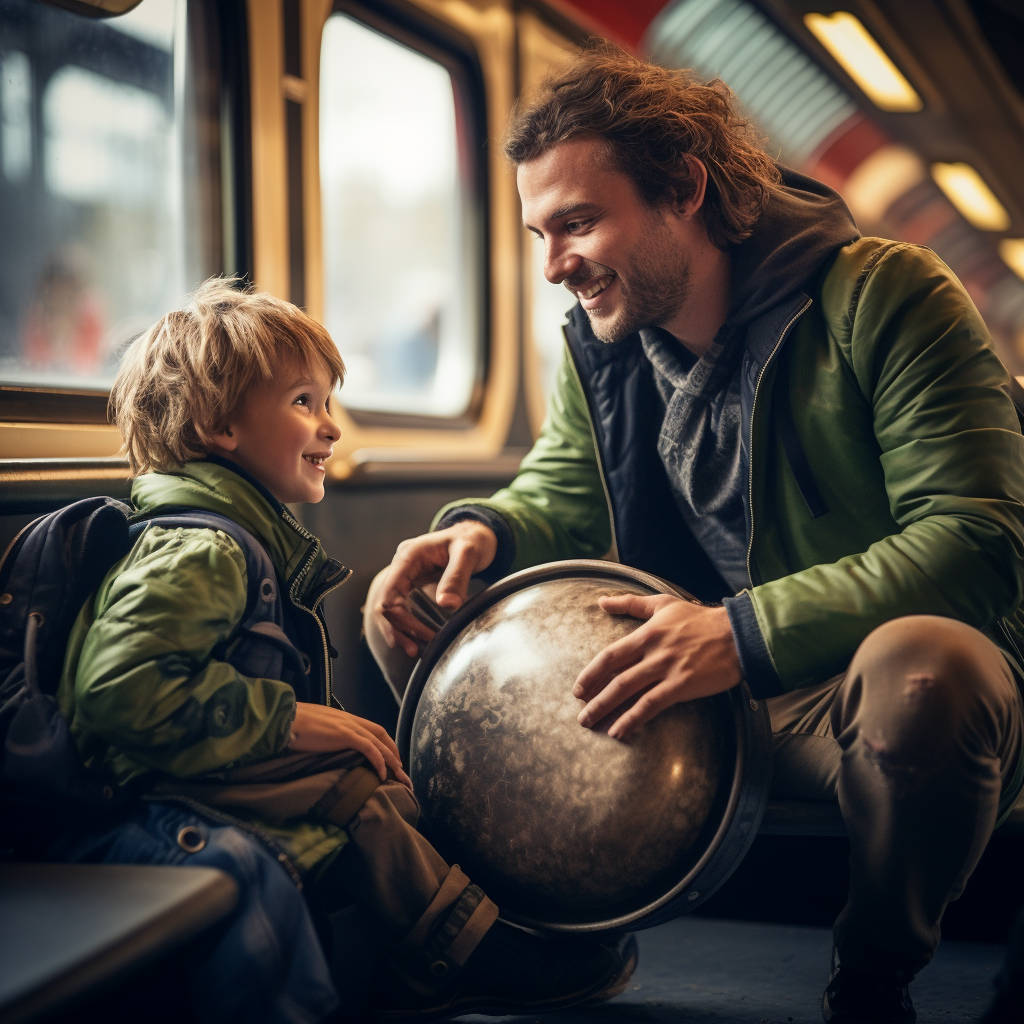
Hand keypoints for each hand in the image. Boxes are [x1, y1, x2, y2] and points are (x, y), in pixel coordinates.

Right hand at [287, 704, 411, 787]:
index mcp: (344, 717)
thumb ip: (325, 734)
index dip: (384, 742)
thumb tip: (326, 745)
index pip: (372, 729)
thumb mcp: (315, 728)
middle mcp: (350, 719)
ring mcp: (349, 726)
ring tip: (399, 775)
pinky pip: (370, 749)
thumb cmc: (293, 725)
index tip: (390, 757)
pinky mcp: (345, 735)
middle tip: (401, 769)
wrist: (285, 718)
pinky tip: (382, 774)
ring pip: (379, 743)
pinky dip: (379, 761)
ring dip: (392, 760)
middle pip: (381, 734)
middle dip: (394, 752)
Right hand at [375, 521, 497, 657]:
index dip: (402, 618)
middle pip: (385, 605)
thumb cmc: (471, 539)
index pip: (390, 592)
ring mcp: (405, 576)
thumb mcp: (467, 553)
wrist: (475, 535)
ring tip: (415, 651)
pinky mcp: (413, 585)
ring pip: (390, 610)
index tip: (424, 634)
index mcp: (408, 556)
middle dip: (397, 630)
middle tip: (416, 650)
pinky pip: (402, 608)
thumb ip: (456, 577)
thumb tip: (446, 605)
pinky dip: (407, 626)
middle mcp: (401, 567)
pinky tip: (418, 640)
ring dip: (399, 631)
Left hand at [573, 595, 741, 739]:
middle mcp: (653, 651)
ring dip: (606, 708)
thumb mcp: (663, 604)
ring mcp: (667, 669)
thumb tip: (602, 601)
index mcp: (646, 633)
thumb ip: (631, 604)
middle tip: (581, 713)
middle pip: (615, 676)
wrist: (737, 635)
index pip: (610, 655)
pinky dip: (633, 718)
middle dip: (594, 696)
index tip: (578, 688)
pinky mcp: (682, 685)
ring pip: (629, 690)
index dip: (591, 672)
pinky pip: (652, 704)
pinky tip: (620, 730)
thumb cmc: (700, 619)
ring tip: (592, 723)